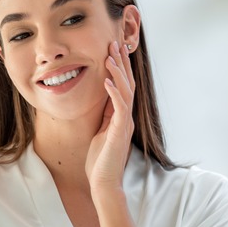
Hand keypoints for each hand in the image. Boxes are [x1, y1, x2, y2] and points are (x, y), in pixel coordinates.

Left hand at [85, 41, 135, 191]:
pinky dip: (113, 92)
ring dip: (118, 73)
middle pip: (127, 84)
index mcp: (120, 117)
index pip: (123, 87)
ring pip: (126, 92)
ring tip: (110, 56)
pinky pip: (119, 108)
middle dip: (121, 63)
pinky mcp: (120, 132)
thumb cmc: (99, 161)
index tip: (114, 50)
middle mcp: (126, 118)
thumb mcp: (100, 132)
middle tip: (115, 43)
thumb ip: (104, 116)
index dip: (120, 68)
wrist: (103, 183)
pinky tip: (106, 80)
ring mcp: (124, 124)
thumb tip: (102, 99)